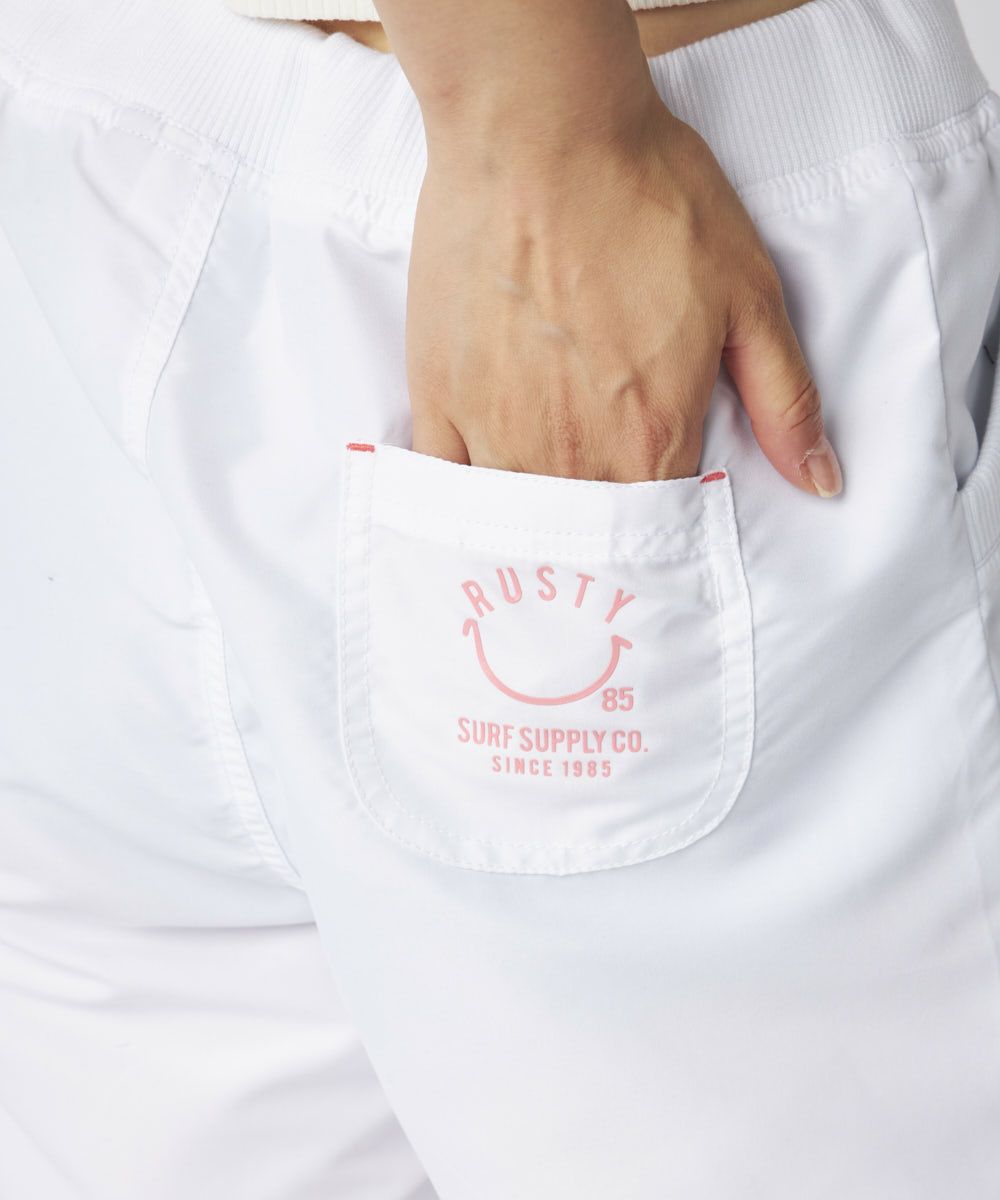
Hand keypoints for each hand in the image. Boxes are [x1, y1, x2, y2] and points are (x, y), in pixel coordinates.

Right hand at [406, 96, 841, 495]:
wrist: (542, 135)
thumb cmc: (644, 201)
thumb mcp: (749, 295)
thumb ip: (784, 400)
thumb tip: (821, 481)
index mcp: (652, 440)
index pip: (663, 528)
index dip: (665, 527)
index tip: (658, 516)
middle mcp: (572, 457)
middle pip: (587, 537)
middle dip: (599, 537)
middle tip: (597, 518)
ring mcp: (496, 433)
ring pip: (516, 523)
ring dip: (534, 525)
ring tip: (543, 507)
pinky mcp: (439, 399)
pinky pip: (446, 486)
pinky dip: (464, 500)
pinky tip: (478, 495)